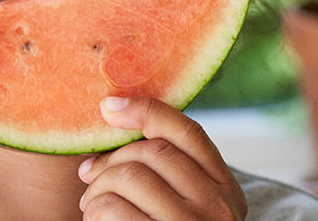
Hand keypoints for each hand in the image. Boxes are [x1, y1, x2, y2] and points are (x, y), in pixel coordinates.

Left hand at [77, 96, 246, 219]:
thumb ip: (170, 173)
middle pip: (153, 153)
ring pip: (130, 178)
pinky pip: (113, 212)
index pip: (189, 133)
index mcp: (227, 191)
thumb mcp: (190, 208)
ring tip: (92, 206)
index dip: (146, 111)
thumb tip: (116, 119)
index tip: (109, 106)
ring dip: (98, 188)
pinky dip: (94, 212)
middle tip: (90, 177)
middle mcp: (218, 210)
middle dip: (111, 160)